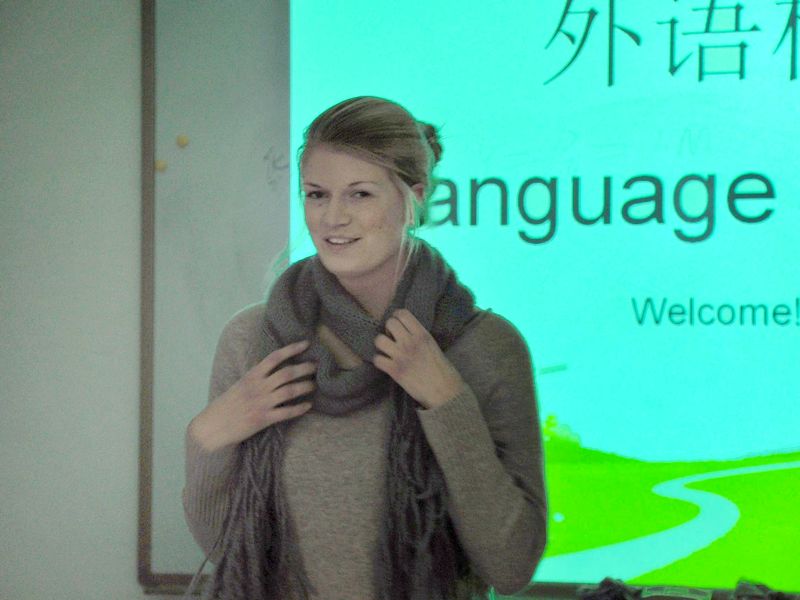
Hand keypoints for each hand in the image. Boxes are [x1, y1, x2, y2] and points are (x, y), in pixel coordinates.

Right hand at [189, 340, 315, 451]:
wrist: (213, 426)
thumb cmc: (226, 405)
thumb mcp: (239, 385)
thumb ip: (255, 378)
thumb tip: (272, 370)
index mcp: (251, 376)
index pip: (274, 357)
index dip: (291, 349)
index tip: (306, 344)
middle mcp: (258, 387)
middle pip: (286, 373)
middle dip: (304, 368)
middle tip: (317, 366)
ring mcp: (262, 403)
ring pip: (289, 391)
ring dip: (305, 386)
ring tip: (314, 385)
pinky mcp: (264, 419)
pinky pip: (286, 412)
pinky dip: (299, 408)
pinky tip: (308, 406)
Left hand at [373, 309, 463, 408]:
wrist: (444, 392)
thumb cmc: (443, 370)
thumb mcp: (433, 346)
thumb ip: (419, 337)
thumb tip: (405, 333)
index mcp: (422, 334)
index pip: (402, 313)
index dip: (397, 317)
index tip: (398, 326)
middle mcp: (410, 342)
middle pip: (389, 323)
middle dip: (389, 330)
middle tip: (393, 339)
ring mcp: (401, 356)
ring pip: (379, 340)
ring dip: (381, 345)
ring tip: (388, 351)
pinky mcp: (394, 371)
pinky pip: (376, 359)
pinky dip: (379, 361)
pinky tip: (386, 364)